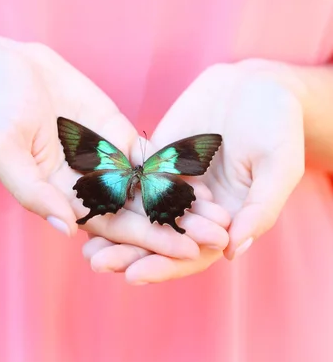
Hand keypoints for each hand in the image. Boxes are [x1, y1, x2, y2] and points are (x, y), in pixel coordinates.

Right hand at [0, 34, 221, 259]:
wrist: (7, 68)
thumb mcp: (3, 151)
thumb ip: (32, 191)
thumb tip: (66, 228)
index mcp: (62, 198)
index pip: (111, 226)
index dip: (147, 240)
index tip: (183, 251)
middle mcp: (88, 186)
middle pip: (138, 213)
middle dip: (176, 226)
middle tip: (217, 238)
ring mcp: (105, 161)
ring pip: (149, 188)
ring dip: (183, 202)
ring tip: (220, 214)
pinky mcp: (117, 136)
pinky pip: (148, 155)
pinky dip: (175, 167)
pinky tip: (204, 177)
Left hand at [85, 59, 304, 282]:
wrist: (258, 86)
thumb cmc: (279, 127)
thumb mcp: (279, 167)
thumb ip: (259, 209)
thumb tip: (233, 251)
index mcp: (225, 220)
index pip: (191, 254)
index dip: (165, 265)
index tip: (135, 275)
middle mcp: (195, 207)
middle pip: (158, 236)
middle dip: (127, 251)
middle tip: (96, 262)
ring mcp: (174, 181)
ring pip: (139, 208)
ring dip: (112, 223)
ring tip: (81, 235)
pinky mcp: (158, 156)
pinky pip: (133, 172)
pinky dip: (112, 183)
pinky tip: (88, 190)